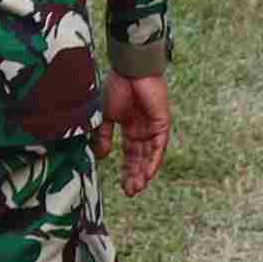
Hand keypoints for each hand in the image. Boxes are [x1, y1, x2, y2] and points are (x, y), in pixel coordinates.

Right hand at [103, 74, 172, 196]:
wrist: (129, 69)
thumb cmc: (116, 86)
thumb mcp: (105, 116)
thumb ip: (103, 136)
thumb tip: (101, 157)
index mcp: (129, 127)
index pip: (129, 154)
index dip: (126, 170)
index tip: (122, 187)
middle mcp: (142, 130)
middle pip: (140, 158)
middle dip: (135, 175)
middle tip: (130, 193)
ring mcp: (153, 127)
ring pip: (150, 156)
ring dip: (143, 173)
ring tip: (136, 188)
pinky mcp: (162, 123)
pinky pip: (159, 147)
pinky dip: (153, 162)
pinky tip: (147, 175)